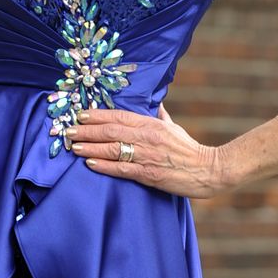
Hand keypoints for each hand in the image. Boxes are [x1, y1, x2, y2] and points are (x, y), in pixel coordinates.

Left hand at [65, 102, 227, 198]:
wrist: (209, 170)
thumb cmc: (188, 149)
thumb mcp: (173, 127)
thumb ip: (160, 116)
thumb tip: (154, 103)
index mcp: (152, 124)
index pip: (119, 116)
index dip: (97, 115)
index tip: (80, 114)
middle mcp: (147, 137)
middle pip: (110, 131)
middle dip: (86, 130)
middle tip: (68, 130)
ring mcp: (147, 156)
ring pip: (112, 148)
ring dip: (90, 147)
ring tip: (73, 146)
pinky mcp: (149, 174)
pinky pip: (121, 169)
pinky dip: (104, 165)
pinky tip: (89, 162)